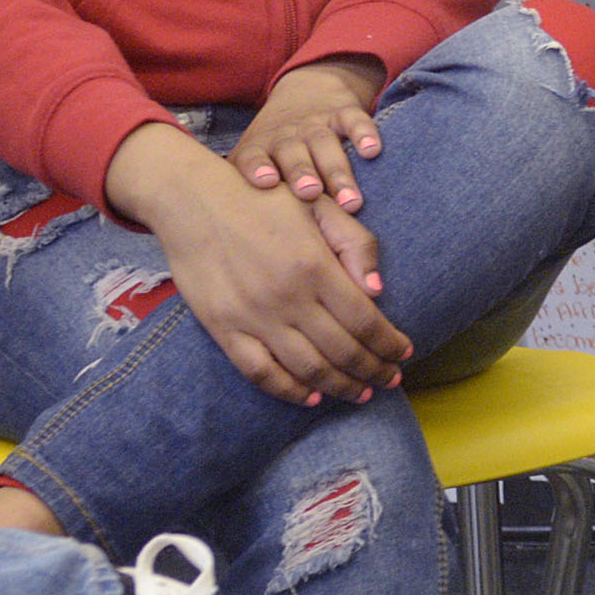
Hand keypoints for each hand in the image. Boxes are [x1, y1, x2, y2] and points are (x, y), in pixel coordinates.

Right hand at [109, 124, 409, 404]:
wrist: (190, 197)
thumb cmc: (260, 197)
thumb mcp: (317, 205)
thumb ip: (354, 244)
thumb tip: (377, 293)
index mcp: (315, 266)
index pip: (366, 321)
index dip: (389, 344)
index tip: (404, 353)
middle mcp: (287, 297)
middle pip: (343, 351)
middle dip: (375, 371)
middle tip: (391, 379)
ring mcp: (253, 316)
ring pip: (308, 369)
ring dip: (342, 387)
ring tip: (362, 392)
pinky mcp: (223, 328)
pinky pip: (261, 373)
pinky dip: (290, 391)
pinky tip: (313, 396)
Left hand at [233, 56, 390, 292]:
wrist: (305, 97)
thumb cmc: (280, 156)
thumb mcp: (260, 176)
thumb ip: (256, 211)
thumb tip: (259, 263)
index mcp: (259, 152)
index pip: (251, 159)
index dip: (257, 169)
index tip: (264, 183)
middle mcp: (285, 138)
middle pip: (291, 155)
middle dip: (301, 174)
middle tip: (311, 195)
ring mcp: (315, 125)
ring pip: (324, 145)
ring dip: (337, 171)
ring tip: (351, 201)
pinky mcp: (343, 113)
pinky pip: (353, 120)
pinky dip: (363, 133)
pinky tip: (372, 151)